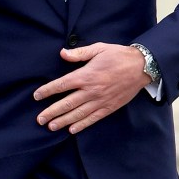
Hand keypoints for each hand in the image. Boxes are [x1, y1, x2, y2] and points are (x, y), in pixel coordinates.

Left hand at [33, 43, 150, 133]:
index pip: (61, 85)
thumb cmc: (118, 55)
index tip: (36, 96)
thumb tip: (62, 53)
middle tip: (39, 119)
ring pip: (78, 114)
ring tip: (51, 127)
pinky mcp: (109, 107)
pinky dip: (81, 125)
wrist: (142, 67)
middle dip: (51, 112)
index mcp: (86, 75)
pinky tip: (71, 130)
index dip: (47, 91)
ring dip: (63, 121)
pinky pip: (93, 118)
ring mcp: (100, 100)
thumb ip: (79, 53)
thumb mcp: (98, 48)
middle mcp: (91, 90)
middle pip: (66, 103)